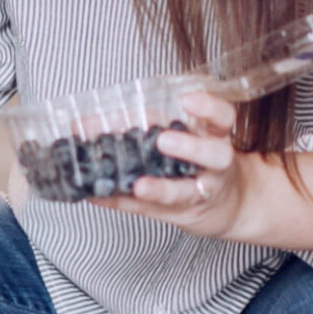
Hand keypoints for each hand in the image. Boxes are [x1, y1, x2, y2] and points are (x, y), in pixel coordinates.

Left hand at [91, 92, 247, 236]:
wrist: (228, 207)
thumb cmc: (197, 161)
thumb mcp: (183, 136)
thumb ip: (147, 124)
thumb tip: (83, 123)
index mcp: (214, 137)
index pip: (222, 118)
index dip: (208, 108)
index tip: (188, 98)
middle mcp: (213, 166)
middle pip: (215, 155)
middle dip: (190, 148)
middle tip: (163, 140)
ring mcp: (199, 193)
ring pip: (185, 192)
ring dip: (160, 189)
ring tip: (139, 186)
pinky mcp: (180, 215)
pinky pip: (150, 211)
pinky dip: (122, 202)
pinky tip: (97, 195)